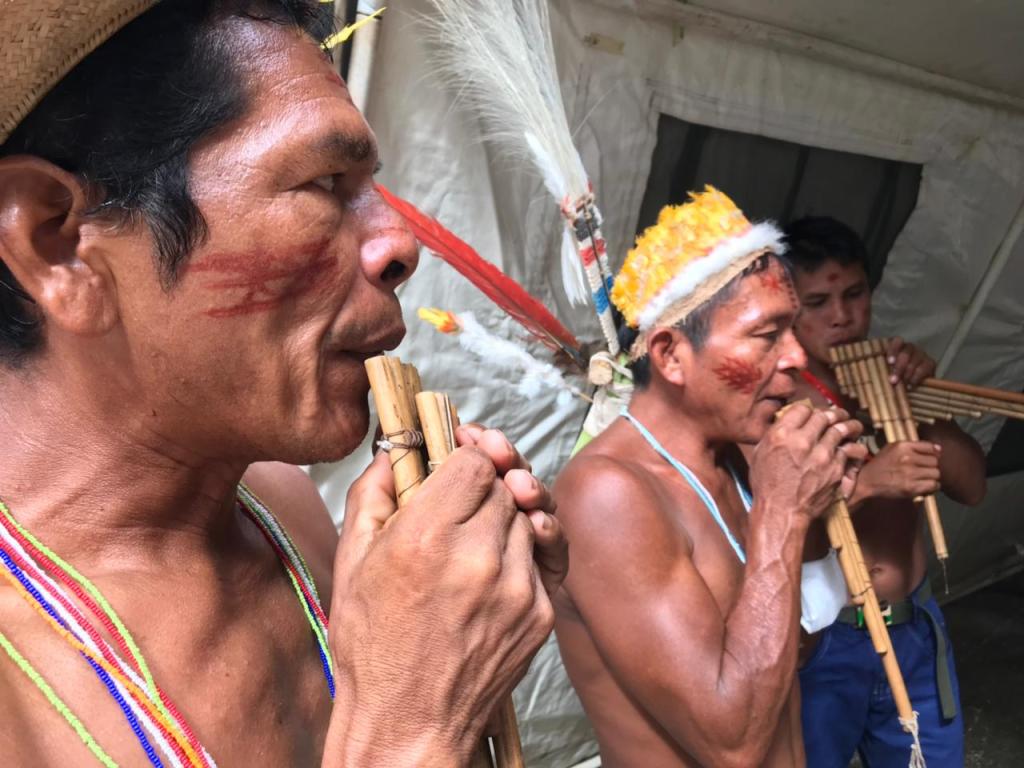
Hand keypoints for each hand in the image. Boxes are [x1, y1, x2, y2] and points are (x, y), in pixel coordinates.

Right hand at [326, 432, 563, 764]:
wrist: (408, 724)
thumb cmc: (372, 647)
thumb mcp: (353, 561)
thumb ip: (376, 492)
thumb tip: (397, 450)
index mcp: (425, 538)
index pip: (474, 461)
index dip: (465, 454)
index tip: (456, 458)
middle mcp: (477, 558)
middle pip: (504, 485)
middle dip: (483, 486)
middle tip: (461, 500)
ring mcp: (516, 588)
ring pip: (525, 518)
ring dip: (503, 519)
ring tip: (472, 541)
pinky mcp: (539, 614)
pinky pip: (537, 559)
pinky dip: (516, 557)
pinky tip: (488, 573)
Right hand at [750, 405, 867, 519]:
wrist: (781, 512)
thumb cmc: (767, 485)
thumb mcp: (760, 454)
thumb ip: (774, 435)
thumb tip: (785, 423)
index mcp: (782, 434)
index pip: (803, 409)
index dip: (809, 410)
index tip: (813, 415)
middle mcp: (803, 441)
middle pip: (824, 416)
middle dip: (831, 415)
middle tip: (837, 416)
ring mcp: (822, 455)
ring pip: (842, 429)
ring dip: (849, 426)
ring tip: (852, 426)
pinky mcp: (836, 469)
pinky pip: (850, 450)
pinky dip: (853, 447)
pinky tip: (854, 447)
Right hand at [852, 440, 941, 501]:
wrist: (866, 482)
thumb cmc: (880, 465)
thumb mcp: (892, 449)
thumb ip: (914, 446)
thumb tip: (938, 449)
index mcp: (902, 446)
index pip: (930, 447)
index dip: (932, 454)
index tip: (928, 459)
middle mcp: (907, 458)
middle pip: (935, 461)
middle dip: (930, 466)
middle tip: (922, 471)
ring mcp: (909, 473)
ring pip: (936, 473)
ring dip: (931, 477)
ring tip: (922, 478)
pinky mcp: (911, 487)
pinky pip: (933, 485)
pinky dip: (931, 487)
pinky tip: (923, 486)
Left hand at [886, 337, 935, 388]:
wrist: (915, 383)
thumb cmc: (895, 375)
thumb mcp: (886, 370)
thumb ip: (882, 368)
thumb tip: (872, 378)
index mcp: (898, 346)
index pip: (897, 341)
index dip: (893, 350)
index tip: (889, 362)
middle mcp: (910, 347)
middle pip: (905, 354)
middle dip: (899, 368)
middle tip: (893, 380)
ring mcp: (921, 354)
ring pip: (914, 362)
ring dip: (906, 375)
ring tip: (902, 385)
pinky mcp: (930, 363)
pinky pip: (923, 369)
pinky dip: (916, 378)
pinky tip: (910, 386)